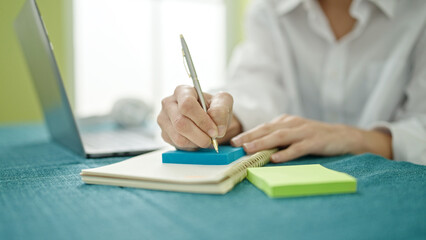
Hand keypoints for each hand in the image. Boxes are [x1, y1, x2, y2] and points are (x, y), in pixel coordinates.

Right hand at [157, 85, 241, 149]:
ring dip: (197, 142)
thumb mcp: (223, 103)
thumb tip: (217, 127)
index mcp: (182, 91)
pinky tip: (197, 139)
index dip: (202, 120)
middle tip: (212, 138)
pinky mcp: (164, 133)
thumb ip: (221, 111)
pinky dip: (192, 146)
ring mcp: (164, 119)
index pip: (187, 105)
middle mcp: (169, 103)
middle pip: (180, 123)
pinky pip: (178, 145)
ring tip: (206, 138)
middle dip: (200, 135)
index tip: (214, 131)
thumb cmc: (213, 108)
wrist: (208, 119)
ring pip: (179, 137)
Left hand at [231, 115, 391, 162]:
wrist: (344, 136)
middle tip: (235, 144)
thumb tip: (255, 148)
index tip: (233, 141)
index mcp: (285, 121)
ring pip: (279, 136)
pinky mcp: (315, 141)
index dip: (247, 133)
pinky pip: (298, 147)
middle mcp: (292, 124)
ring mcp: (304, 132)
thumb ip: (278, 138)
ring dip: (263, 143)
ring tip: (249, 149)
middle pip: (267, 129)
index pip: (263, 127)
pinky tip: (276, 158)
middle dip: (249, 136)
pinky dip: (286, 153)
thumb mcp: (294, 133)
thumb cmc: (314, 137)